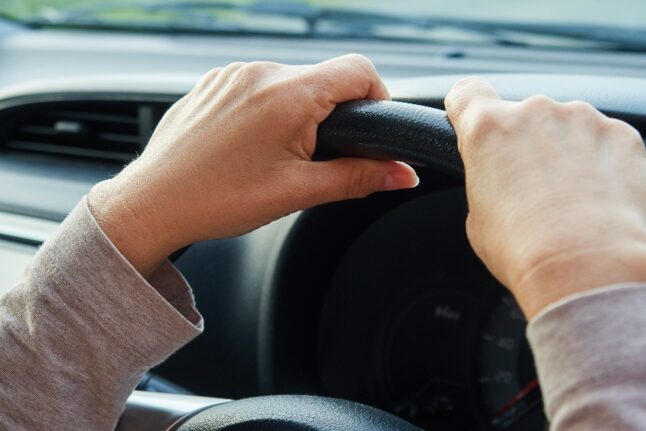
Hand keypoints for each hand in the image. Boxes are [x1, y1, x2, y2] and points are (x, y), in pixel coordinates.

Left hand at [90, 55, 418, 275]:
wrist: (152, 204)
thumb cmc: (218, 200)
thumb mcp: (299, 192)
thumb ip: (359, 177)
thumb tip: (403, 174)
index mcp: (288, 95)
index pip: (359, 70)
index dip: (377, 96)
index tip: (369, 128)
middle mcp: (260, 72)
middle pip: (323, 78)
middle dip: (331, 114)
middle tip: (314, 158)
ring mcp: (232, 74)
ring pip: (289, 82)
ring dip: (297, 112)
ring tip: (274, 156)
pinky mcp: (213, 82)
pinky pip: (256, 85)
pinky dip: (265, 110)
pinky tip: (248, 145)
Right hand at [445, 78, 645, 318]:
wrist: (587, 268)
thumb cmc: (526, 251)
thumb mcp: (478, 220)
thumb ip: (487, 182)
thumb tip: (502, 184)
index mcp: (488, 129)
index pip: (467, 93)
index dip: (469, 109)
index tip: (474, 122)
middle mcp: (534, 112)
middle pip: (525, 117)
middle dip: (529, 144)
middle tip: (535, 189)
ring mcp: (583, 119)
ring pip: (570, 128)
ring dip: (569, 152)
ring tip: (574, 201)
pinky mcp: (623, 135)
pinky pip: (608, 141)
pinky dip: (606, 163)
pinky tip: (602, 200)